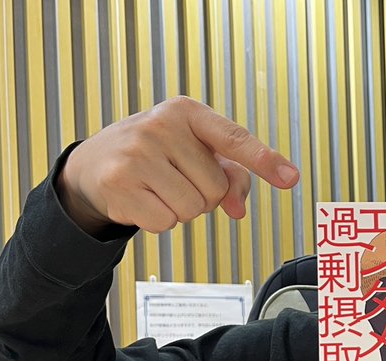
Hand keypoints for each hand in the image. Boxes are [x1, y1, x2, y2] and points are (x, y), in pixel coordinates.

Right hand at [57, 96, 298, 236]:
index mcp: (187, 112)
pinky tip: (143, 200)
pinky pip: (165, 222)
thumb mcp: (194, 152)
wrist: (95, 163)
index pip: (234, 139)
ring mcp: (137, 154)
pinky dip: (159, 221)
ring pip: (193, 209)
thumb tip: (238, 208)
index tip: (290, 178)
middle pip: (216, 188)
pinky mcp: (119, 184)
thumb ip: (230, 175)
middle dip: (203, 196)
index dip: (264, 160)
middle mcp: (161, 126)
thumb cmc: (156, 155)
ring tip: (159, 189)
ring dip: (182, 210)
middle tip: (176, 180)